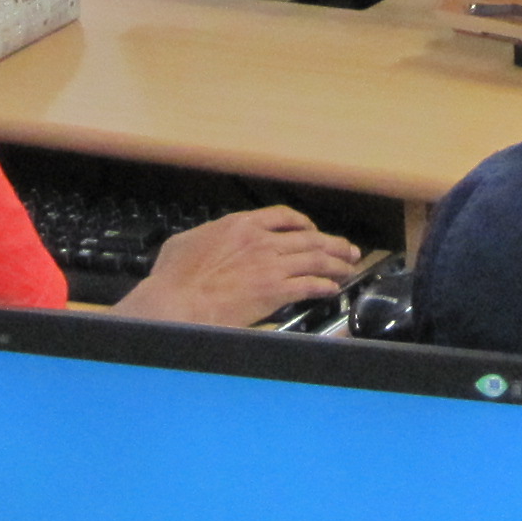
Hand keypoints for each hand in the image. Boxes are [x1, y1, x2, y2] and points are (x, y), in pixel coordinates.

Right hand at [117, 207, 365, 327]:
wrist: (175, 303)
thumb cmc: (172, 278)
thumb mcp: (184, 244)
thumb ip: (206, 237)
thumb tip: (207, 240)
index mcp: (240, 225)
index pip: (283, 217)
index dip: (304, 224)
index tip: (314, 231)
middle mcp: (261, 241)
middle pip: (309, 238)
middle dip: (333, 244)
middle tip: (348, 250)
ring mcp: (270, 265)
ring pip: (315, 259)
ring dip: (336, 264)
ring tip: (349, 268)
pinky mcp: (274, 291)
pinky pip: (308, 285)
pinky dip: (324, 286)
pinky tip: (331, 290)